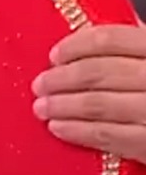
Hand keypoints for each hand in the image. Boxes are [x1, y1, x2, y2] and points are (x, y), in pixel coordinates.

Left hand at [33, 23, 145, 162]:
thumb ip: (140, 46)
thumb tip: (93, 37)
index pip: (111, 39)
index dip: (76, 45)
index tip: (54, 55)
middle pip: (99, 72)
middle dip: (62, 79)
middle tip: (38, 84)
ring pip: (99, 104)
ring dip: (63, 106)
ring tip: (41, 107)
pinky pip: (111, 137)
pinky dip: (79, 132)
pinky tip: (59, 129)